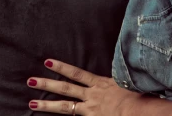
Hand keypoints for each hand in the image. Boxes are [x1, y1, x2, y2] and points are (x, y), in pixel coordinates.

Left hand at [26, 59, 142, 115]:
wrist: (141, 111)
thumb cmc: (141, 97)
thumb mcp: (129, 82)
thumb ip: (121, 78)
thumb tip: (119, 75)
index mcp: (101, 84)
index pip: (77, 74)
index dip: (61, 67)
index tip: (47, 61)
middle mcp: (93, 96)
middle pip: (65, 88)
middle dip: (46, 84)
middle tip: (30, 80)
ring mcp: (92, 110)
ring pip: (65, 106)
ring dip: (47, 105)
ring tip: (31, 103)